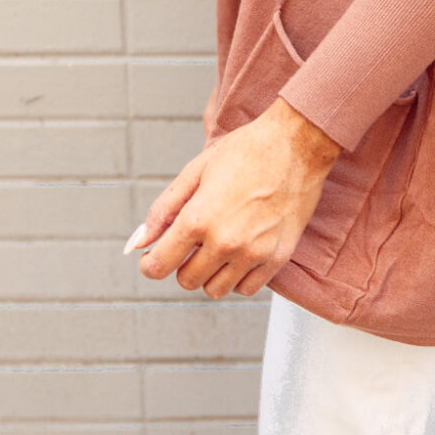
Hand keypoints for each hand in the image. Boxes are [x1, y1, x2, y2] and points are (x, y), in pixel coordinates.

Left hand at [132, 97, 340, 298]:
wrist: (297, 144)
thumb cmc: (246, 151)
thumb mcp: (196, 171)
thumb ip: (163, 210)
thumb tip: (138, 243)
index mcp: (198, 218)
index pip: (159, 266)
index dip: (150, 264)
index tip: (155, 257)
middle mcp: (225, 242)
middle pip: (187, 280)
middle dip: (183, 264)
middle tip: (195, 242)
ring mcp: (253, 253)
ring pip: (216, 290)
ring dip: (211, 273)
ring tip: (219, 246)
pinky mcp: (278, 257)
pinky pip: (247, 288)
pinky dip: (238, 277)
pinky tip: (241, 253)